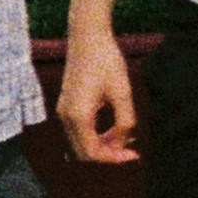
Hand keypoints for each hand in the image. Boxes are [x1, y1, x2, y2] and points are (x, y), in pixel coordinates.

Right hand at [56, 43, 138, 166]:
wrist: (87, 38)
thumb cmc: (106, 61)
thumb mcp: (122, 92)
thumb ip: (124, 121)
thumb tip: (124, 142)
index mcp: (78, 116)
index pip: (92, 153)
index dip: (114, 159)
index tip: (134, 156)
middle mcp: (65, 117)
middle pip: (83, 153)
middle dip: (108, 155)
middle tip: (132, 151)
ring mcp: (63, 112)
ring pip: (80, 144)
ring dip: (102, 147)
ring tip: (126, 139)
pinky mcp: (67, 106)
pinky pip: (79, 132)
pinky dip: (96, 136)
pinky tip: (115, 130)